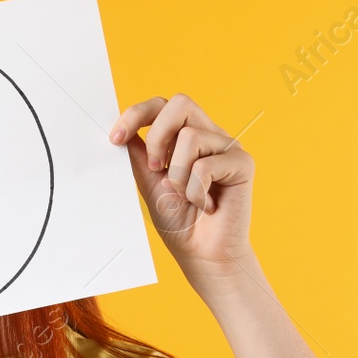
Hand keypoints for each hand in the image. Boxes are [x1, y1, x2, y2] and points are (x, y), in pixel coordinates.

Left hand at [111, 94, 255, 288]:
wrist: (203, 255)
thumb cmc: (180, 222)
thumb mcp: (150, 183)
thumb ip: (141, 155)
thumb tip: (125, 130)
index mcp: (187, 136)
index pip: (162, 106)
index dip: (136, 115)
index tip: (115, 138)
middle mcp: (209, 135)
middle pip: (180, 103)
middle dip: (158, 136)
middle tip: (156, 168)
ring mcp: (227, 147)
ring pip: (190, 136)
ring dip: (178, 175)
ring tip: (187, 197)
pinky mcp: (242, 163)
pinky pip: (205, 166)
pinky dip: (196, 192)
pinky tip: (206, 205)